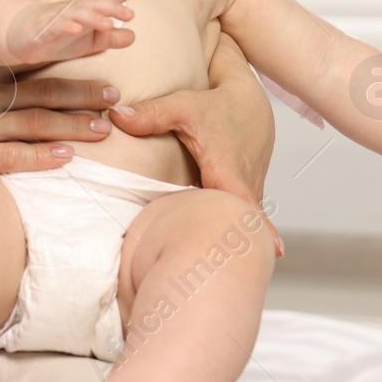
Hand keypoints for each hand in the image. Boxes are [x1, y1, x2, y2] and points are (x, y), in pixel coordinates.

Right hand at [0, 37, 122, 179]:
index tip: (96, 51)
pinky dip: (38, 159)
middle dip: (81, 92)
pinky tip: (65, 158)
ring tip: (104, 127)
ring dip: (72, 125)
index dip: (66, 55)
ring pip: (34, 125)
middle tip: (115, 93)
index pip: (29, 59)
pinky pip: (9, 159)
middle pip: (41, 93)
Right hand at [5, 0, 142, 65]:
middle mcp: (74, 10)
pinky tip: (75, 29)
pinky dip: (65, 26)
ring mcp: (58, 18)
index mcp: (87, 11)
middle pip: (94, 5)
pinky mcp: (44, 30)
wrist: (21, 33)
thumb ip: (110, 38)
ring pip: (77, 14)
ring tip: (108, 24)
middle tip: (129, 13)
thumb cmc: (60, 34)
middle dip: (111, 7)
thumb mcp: (90, 41)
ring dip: (92, 17)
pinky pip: (55, 27)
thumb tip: (133, 36)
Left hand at [110, 31, 283, 256]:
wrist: (249, 103)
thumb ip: (151, 113)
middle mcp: (242, 188)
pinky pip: (232, 217)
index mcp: (229, 171)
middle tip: (213, 277)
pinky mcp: (242, 197)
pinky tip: (204, 250)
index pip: (244, 207)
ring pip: (236, 224)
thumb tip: (116, 117)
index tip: (265, 254)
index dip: (251, 230)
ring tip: (204, 274)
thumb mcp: (184, 105)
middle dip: (229, 250)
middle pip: (238, 226)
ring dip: (225, 244)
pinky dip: (222, 230)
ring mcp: (246, 195)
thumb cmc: (217, 107)